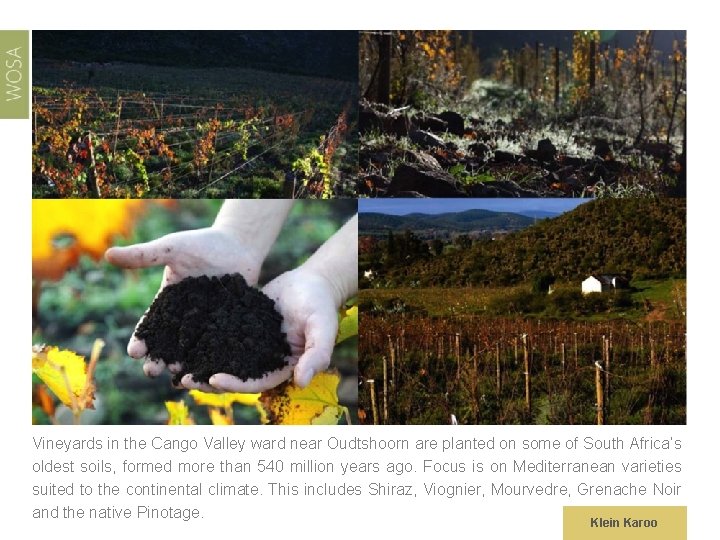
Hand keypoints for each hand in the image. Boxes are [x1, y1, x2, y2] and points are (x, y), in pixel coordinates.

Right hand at [105, 227, 263, 377]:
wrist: (238, 244)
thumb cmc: (202, 244)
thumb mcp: (172, 249)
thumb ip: (144, 255)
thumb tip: (108, 254)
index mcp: (168, 302)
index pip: (150, 324)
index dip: (141, 338)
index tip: (134, 352)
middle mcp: (185, 317)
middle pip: (168, 343)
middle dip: (158, 358)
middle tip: (151, 371)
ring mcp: (207, 323)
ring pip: (192, 349)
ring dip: (184, 364)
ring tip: (178, 377)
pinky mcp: (229, 325)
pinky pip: (220, 344)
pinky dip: (214, 358)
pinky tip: (211, 372)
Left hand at [190, 268, 338, 391]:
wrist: (313, 281)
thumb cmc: (321, 305)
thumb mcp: (323, 328)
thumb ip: (317, 354)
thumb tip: (302, 382)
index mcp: (280, 367)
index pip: (254, 383)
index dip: (234, 384)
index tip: (213, 379)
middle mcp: (262, 359)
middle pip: (232, 375)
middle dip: (207, 379)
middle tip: (183, 379)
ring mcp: (250, 343)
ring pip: (221, 357)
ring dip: (199, 362)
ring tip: (175, 363)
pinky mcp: (241, 325)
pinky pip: (219, 334)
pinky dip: (201, 337)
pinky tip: (181, 335)